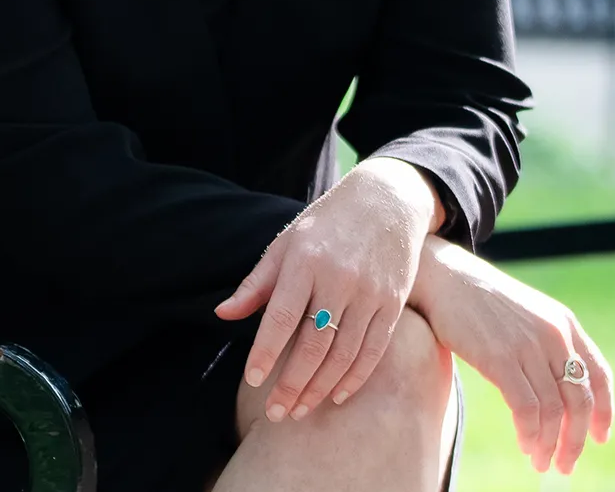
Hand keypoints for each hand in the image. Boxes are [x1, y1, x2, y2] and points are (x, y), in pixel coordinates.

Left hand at [213, 157, 439, 422]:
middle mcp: (339, 278)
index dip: (266, 351)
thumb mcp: (286, 243)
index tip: (252, 380)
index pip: (282, 316)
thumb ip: (257, 283)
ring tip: (299, 411)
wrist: (387, 201)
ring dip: (320, 388)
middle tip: (275, 413)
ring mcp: (369, 292)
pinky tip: (335, 396)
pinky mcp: (393, 303)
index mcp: (305, 260)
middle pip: (314, 343)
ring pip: (344, 353)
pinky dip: (355, 378)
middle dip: (292, 384)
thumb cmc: (326, 224)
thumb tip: (222, 314)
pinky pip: (374, 350)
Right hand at [408, 235, 614, 473]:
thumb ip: (547, 343)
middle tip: (565, 464)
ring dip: (550, 445)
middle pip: (580, 401)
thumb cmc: (480, 301)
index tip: (599, 438)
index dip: (604, 412)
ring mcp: (527, 345)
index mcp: (564, 323)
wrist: (443, 277)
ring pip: (554, 411)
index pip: (599, 375)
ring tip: (541, 462)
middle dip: (576, 440)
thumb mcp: (526, 314)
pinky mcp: (500, 358)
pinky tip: (525, 444)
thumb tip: (560, 391)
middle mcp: (553, 334)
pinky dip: (530, 434)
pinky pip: (527, 409)